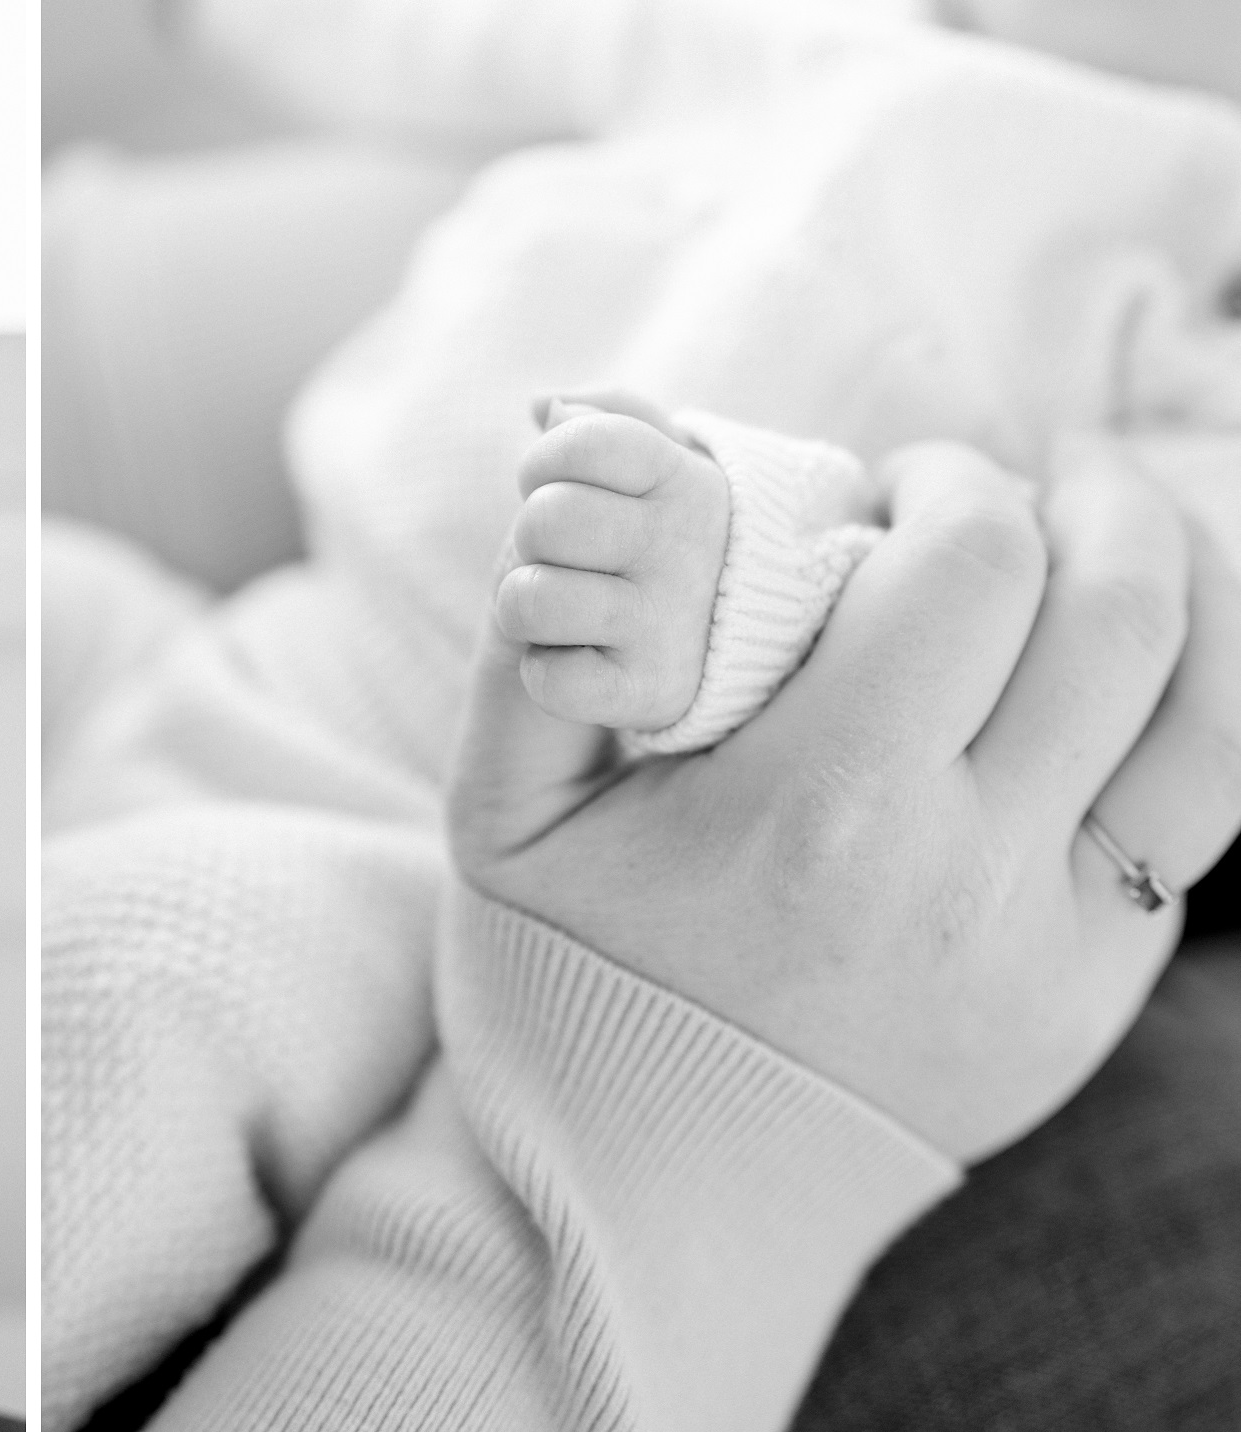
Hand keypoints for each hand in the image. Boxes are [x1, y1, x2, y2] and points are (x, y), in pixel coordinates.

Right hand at [449, 437, 1240, 1162]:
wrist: (640, 1190)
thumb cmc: (566, 977)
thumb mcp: (499, 810)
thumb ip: (537, 638)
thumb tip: (585, 481)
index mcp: (819, 812)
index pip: (974, 567)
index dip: (950, 481)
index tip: (890, 485)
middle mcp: (964, 881)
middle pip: (1125, 615)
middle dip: (1091, 500)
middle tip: (1032, 478)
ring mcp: (1052, 954)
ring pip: (1214, 720)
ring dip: (1182, 594)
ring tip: (1117, 541)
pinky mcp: (1090, 1003)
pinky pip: (1189, 827)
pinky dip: (1169, 719)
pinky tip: (1100, 678)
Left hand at [502, 393, 729, 730]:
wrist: (726, 646)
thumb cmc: (664, 538)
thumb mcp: (659, 462)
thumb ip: (610, 415)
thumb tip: (546, 405)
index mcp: (686, 479)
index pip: (583, 440)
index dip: (546, 462)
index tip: (558, 484)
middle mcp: (687, 545)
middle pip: (543, 520)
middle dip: (530, 541)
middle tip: (568, 559)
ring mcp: (671, 622)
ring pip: (531, 601)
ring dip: (527, 610)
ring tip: (568, 612)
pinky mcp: (652, 691)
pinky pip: (549, 681)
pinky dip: (545, 675)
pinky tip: (581, 662)